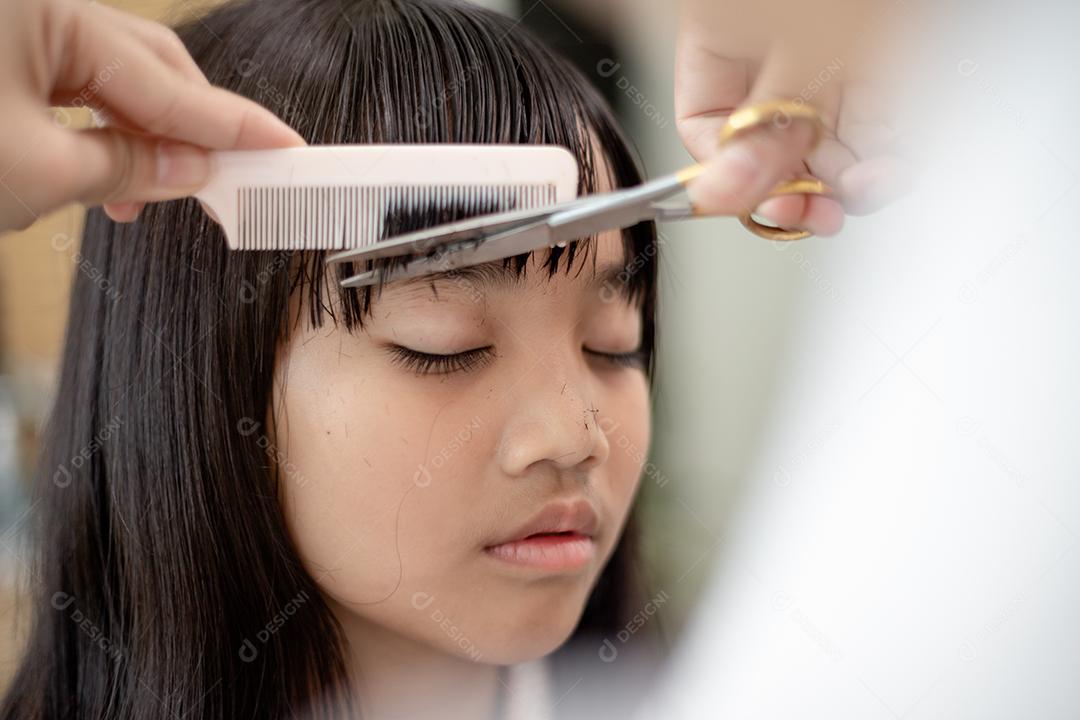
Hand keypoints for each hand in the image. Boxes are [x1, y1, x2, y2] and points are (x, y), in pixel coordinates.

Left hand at [0, 0, 304, 232]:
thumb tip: (193, 170)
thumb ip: (128, 167)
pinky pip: (70, 87)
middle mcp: (35, 7)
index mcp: (45, 10)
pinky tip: (101, 174)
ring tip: (136, 200)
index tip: (285, 148)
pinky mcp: (2, 53)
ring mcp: (15, 27)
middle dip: (184, 134)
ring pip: (109, 81)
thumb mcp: (37, 173)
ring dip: (138, 142)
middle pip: (147, 68)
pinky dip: (97, 132)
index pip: (167, 81)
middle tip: (223, 187)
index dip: (232, 125)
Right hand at [676, 0, 915, 236]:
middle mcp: (777, 53)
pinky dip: (887, 157)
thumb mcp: (778, 39)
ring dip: (847, 181)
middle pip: (775, 143)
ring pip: (832, 141)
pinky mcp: (891, 61)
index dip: (729, 174)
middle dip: (797, 185)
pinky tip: (889, 170)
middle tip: (813, 212)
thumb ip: (754, 123)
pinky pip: (882, 125)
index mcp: (724, 40)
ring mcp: (836, 56)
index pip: (708, 127)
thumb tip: (715, 193)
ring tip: (864, 190)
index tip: (757, 202)